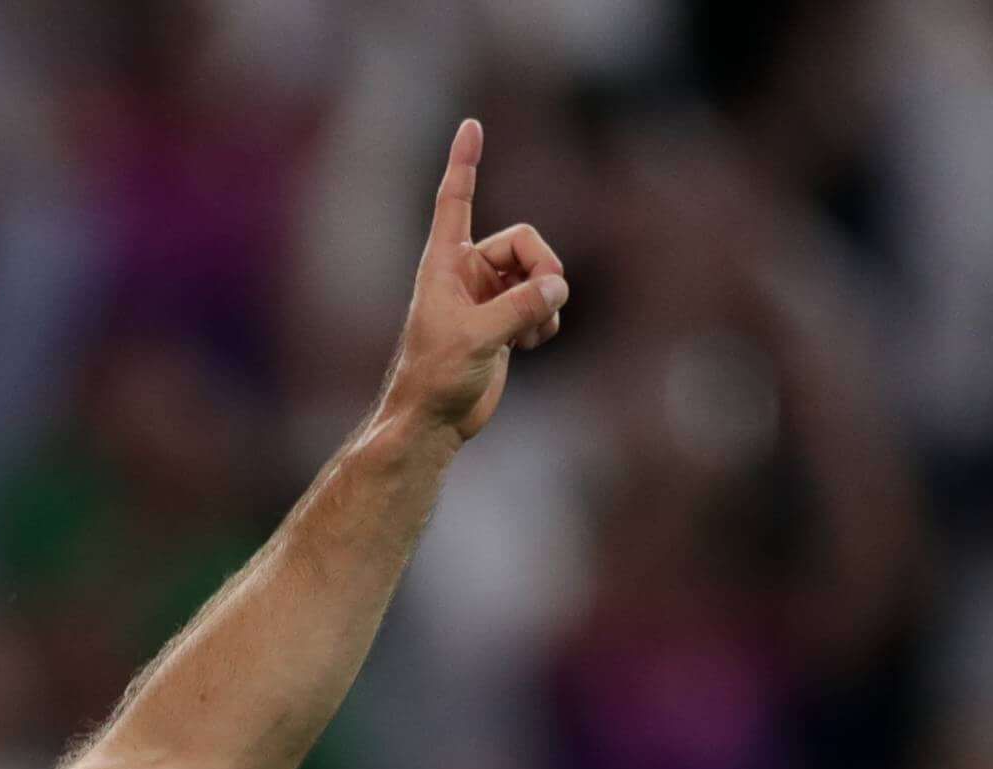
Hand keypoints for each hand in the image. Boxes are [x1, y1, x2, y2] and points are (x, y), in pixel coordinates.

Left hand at [377, 119, 567, 444]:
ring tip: (531, 333)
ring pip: (538, 274)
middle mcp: (467, 272)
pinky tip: (530, 345)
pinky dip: (545, 320)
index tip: (471, 124)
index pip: (457, 198)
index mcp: (446, 262)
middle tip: (547, 301)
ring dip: (546, 300)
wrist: (433, 421)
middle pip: (525, 243)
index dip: (465, 162)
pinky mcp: (504, 322)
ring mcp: (488, 296)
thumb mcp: (479, 337)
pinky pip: (542, 303)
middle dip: (543, 269)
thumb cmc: (437, 376)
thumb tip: (559, 285)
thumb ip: (522, 307)